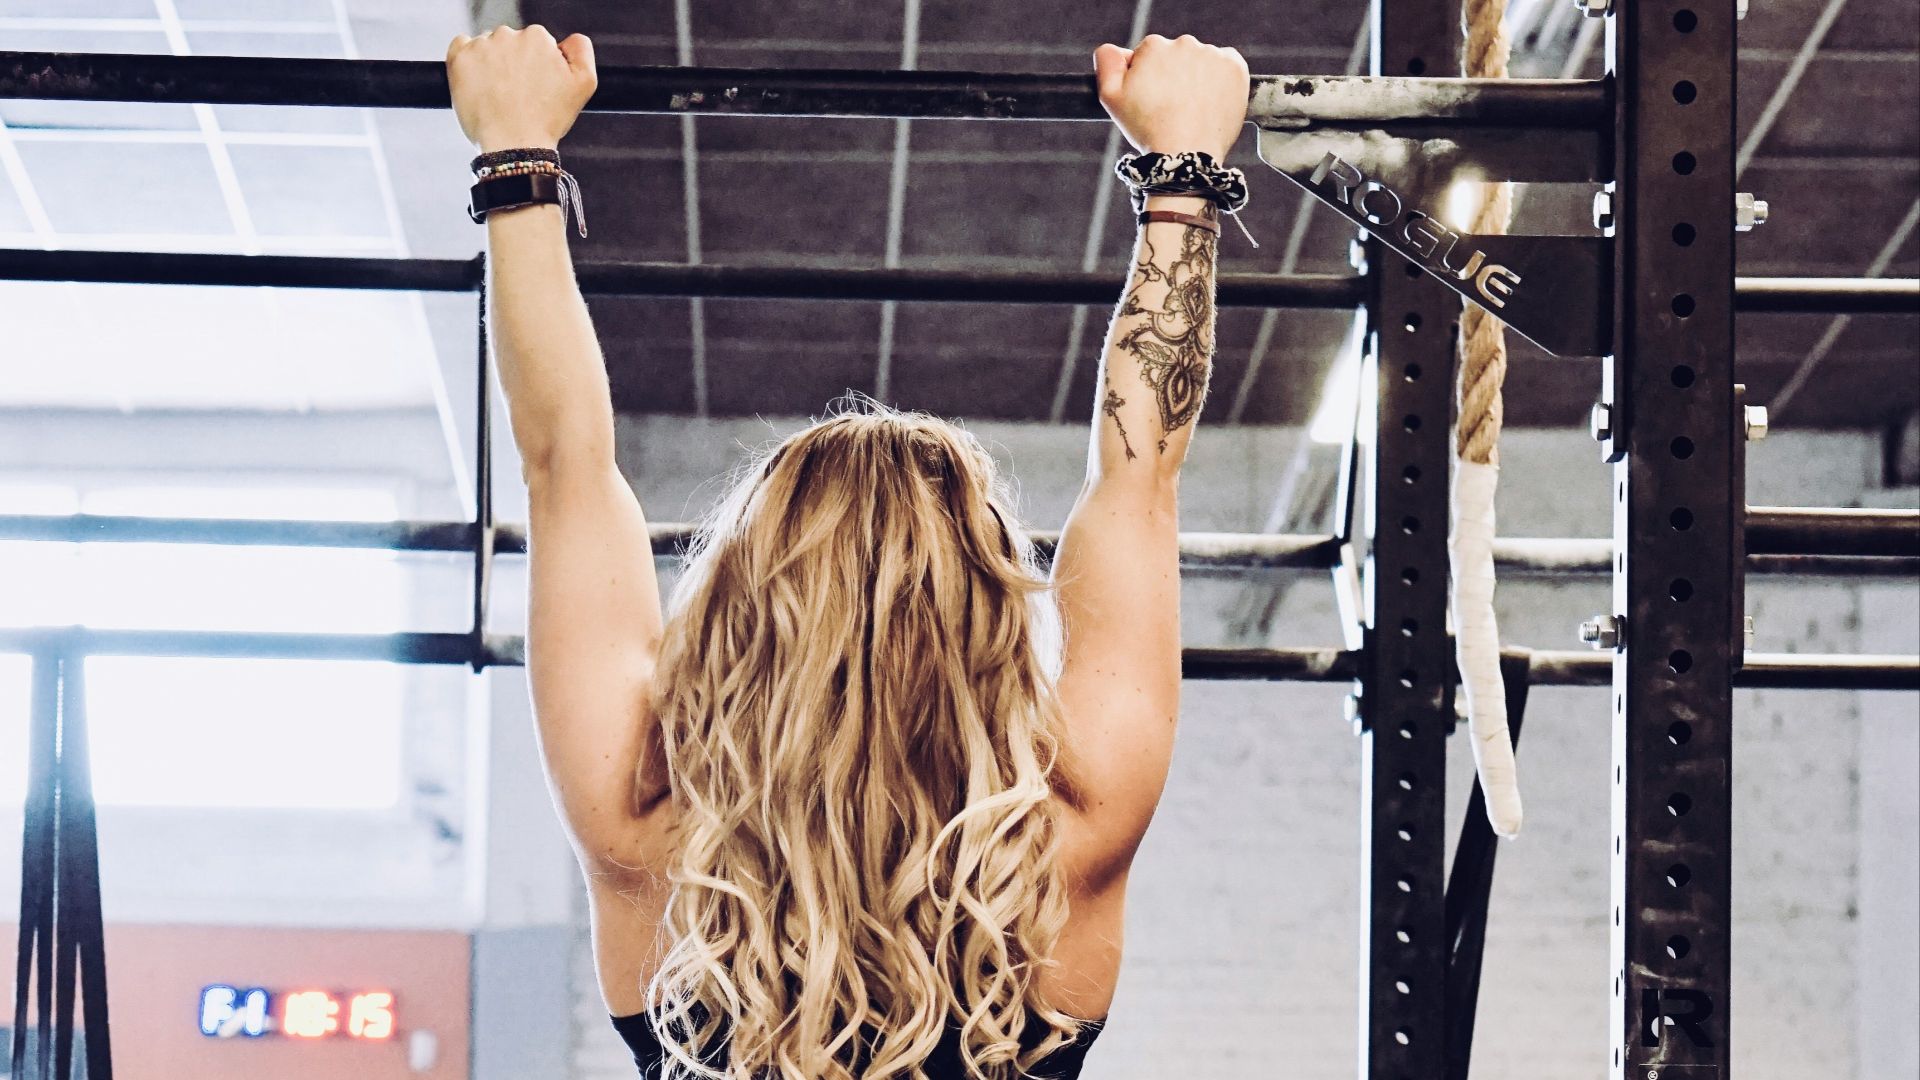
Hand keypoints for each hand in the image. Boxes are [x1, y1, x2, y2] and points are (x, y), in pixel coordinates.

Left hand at [446, 25, 596, 151]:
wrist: (514, 146)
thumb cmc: (547, 120)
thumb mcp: (584, 84)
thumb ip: (581, 50)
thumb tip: (567, 40)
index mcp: (538, 38)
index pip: (535, 43)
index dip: (536, 66)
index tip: (534, 87)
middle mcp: (508, 35)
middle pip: (509, 43)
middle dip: (512, 63)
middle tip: (516, 94)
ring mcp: (481, 46)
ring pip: (486, 46)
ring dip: (490, 64)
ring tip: (497, 95)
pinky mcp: (459, 58)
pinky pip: (461, 47)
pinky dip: (466, 61)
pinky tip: (477, 84)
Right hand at [1093, 35, 1249, 160]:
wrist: (1186, 154)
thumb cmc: (1147, 128)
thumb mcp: (1110, 97)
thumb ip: (1107, 62)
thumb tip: (1115, 48)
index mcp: (1153, 46)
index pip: (1150, 55)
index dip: (1149, 79)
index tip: (1153, 100)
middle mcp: (1184, 43)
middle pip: (1177, 56)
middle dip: (1174, 75)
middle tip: (1173, 106)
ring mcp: (1212, 54)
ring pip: (1202, 61)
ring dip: (1198, 78)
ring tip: (1192, 107)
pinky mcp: (1235, 66)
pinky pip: (1226, 66)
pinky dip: (1221, 80)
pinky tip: (1211, 100)